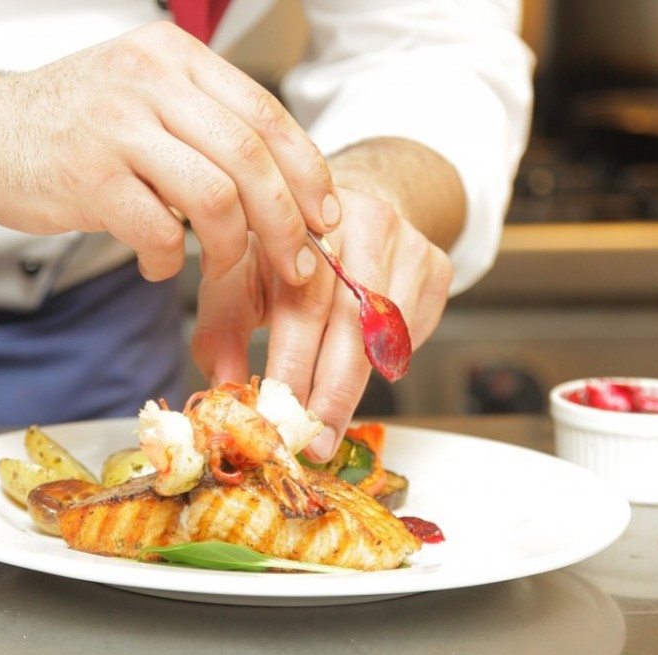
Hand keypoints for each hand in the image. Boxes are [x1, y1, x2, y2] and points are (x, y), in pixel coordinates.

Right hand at [0, 22, 337, 286]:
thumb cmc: (69, 125)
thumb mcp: (142, 95)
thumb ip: (205, 125)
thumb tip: (286, 190)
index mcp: (174, 57)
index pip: (266, 114)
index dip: (308, 172)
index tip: (324, 217)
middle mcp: (149, 81)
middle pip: (251, 157)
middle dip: (287, 221)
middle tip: (298, 264)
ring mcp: (116, 126)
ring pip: (216, 196)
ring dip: (233, 248)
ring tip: (221, 270)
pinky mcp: (87, 177)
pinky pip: (159, 231)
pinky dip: (170, 261)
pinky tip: (159, 265)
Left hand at [191, 188, 452, 460]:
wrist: (344, 210)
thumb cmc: (283, 254)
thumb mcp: (239, 278)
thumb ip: (222, 330)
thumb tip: (223, 388)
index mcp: (298, 222)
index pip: (302, 302)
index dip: (293, 365)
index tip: (279, 416)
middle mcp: (358, 222)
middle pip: (353, 320)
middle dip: (331, 391)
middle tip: (315, 441)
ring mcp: (405, 241)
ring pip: (388, 332)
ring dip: (358, 387)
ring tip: (330, 424)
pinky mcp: (435, 264)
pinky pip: (414, 330)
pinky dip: (387, 362)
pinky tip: (360, 370)